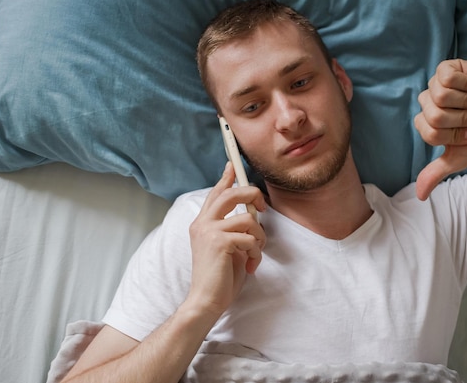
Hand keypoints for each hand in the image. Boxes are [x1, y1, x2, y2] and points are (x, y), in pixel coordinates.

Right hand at [186, 162, 266, 315]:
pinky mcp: (219, 242)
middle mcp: (202, 223)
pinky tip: (251, 265)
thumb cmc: (219, 277)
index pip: (215, 194)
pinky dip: (256, 252)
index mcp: (202, 224)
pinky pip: (250, 238)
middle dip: (252, 195)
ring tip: (254, 253)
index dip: (226, 178)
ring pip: (248, 219)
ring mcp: (209, 231)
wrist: (206, 300)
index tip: (232, 165)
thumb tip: (253, 216)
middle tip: (264, 207)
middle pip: (232, 194)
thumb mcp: (228, 247)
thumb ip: (234, 229)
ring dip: (259, 237)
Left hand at [414, 59, 466, 199]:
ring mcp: (435, 85)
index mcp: (426, 124)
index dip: (454, 135)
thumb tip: (420, 195)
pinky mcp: (447, 68)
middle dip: (462, 119)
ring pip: (442, 96)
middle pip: (435, 114)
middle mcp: (427, 103)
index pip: (430, 132)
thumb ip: (437, 173)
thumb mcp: (460, 157)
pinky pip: (447, 77)